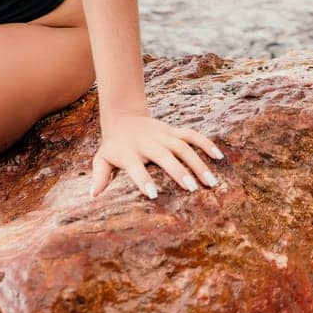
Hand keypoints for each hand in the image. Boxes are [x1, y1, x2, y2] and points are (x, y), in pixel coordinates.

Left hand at [90, 111, 225, 199]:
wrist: (123, 117)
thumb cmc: (114, 146)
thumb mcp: (102, 158)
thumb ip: (100, 176)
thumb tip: (93, 195)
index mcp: (129, 152)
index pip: (136, 167)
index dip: (143, 180)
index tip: (153, 194)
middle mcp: (148, 143)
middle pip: (164, 156)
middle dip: (178, 171)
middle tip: (192, 189)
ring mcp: (163, 135)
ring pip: (183, 146)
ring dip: (197, 163)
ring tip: (211, 182)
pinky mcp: (173, 130)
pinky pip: (191, 135)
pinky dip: (205, 143)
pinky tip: (218, 156)